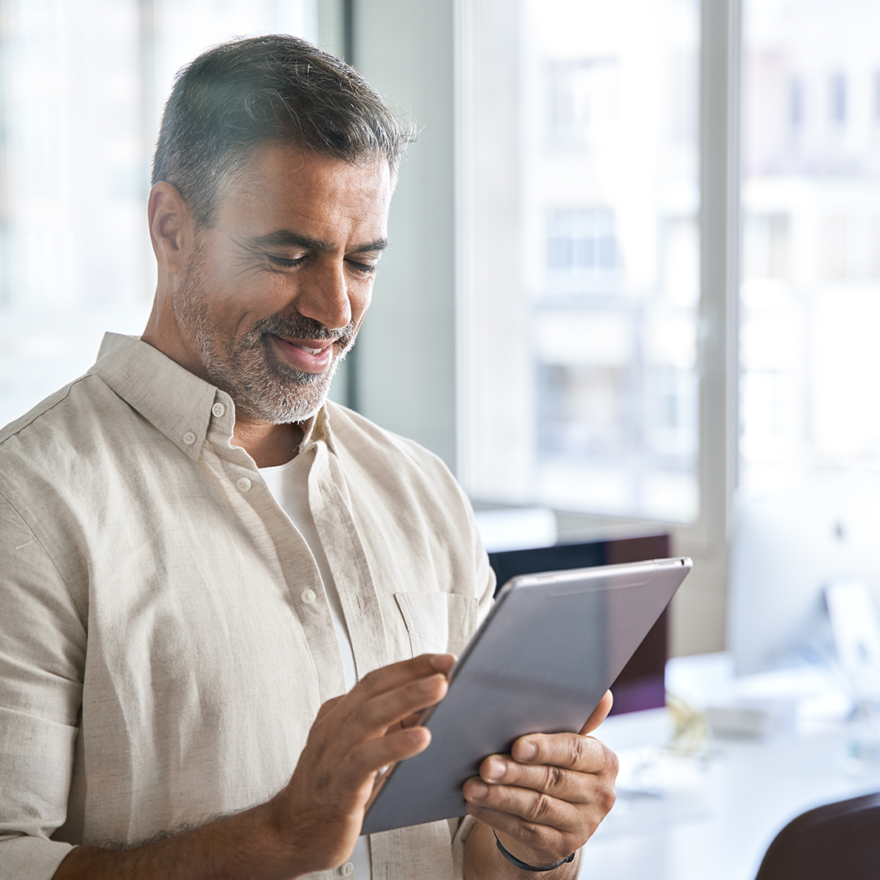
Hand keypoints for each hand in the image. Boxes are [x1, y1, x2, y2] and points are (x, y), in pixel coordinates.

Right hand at [269, 653, 454, 874]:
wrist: (291, 837)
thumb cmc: (333, 792)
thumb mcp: (358, 752)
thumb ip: (384, 730)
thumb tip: (430, 710)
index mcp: (337, 716)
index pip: (375, 681)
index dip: (410, 667)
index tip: (443, 659)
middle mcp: (332, 729)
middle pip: (372, 690)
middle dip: (412, 674)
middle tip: (447, 667)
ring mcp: (331, 756)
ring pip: (368, 716)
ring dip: (406, 698)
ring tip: (440, 689)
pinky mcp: (337, 786)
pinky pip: (364, 760)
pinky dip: (394, 745)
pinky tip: (421, 738)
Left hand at [462, 691, 617, 870]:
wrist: (555, 814)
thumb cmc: (555, 762)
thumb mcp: (565, 741)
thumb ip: (578, 719)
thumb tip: (603, 695)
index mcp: (604, 761)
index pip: (575, 751)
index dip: (546, 748)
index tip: (517, 745)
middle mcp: (601, 795)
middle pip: (552, 780)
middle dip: (515, 772)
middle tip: (485, 765)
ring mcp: (584, 825)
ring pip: (536, 807)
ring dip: (500, 796)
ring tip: (473, 786)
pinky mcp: (561, 846)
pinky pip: (525, 830)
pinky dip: (496, 817)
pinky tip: (476, 805)